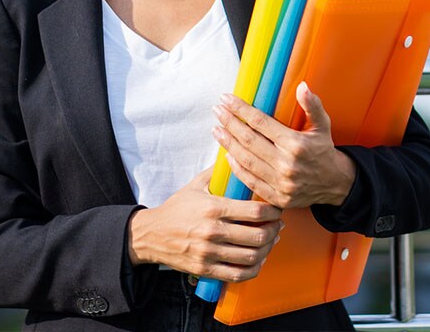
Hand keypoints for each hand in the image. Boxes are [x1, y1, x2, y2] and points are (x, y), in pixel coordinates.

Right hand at [127, 167, 283, 281]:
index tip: (278, 209)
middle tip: (278, 225)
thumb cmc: (176, 208)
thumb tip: (235, 155)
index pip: (255, 211)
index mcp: (213, 207)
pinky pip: (238, 274)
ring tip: (270, 241)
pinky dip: (253, 269)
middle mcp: (213, 231)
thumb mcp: (195, 185)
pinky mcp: (205, 269)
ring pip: (251, 256)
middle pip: (258, 235)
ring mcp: (209, 252)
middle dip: (274, 230)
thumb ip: (217, 173)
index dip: (273, 211)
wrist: (151, 234)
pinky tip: (257, 260)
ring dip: (267, 250)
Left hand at [212, 82, 355, 208]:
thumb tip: (302, 86)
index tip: (226, 99)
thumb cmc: (324, 151)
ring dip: (228, 144)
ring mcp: (281, 184)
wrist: (336, 184)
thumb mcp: (323, 125)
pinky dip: (237, 168)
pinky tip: (227, 155)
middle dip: (229, 123)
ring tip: (217, 130)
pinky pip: (251, 182)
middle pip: (249, 140)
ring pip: (246, 161)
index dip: (241, 109)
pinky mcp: (277, 198)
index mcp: (296, 144)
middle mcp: (287, 165)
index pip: (261, 123)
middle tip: (217, 110)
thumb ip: (312, 105)